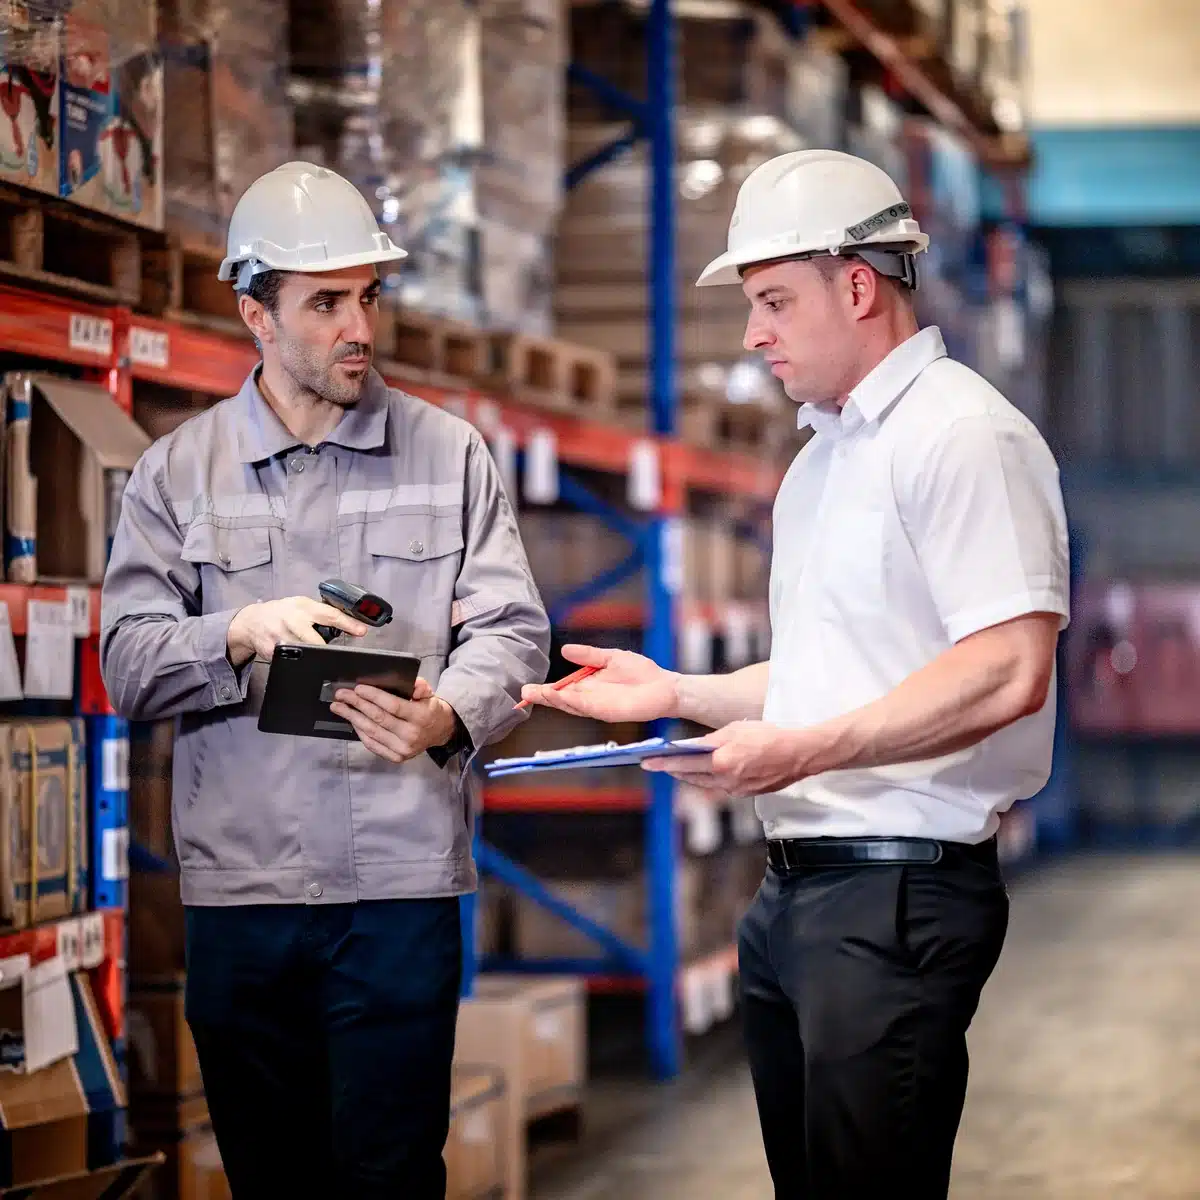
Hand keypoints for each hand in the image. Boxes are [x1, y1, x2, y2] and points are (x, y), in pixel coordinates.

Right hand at [227, 596, 367, 666]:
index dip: (348, 624)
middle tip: (338, 654)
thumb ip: (320, 613)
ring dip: (314, 656)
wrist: (252, 621)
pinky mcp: (273, 651)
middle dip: (329, 649)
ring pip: (306, 653)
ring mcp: (281, 637)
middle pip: (317, 640)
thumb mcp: (301, 605)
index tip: (361, 631)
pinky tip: (299, 658)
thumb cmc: (282, 612)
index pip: (330, 615)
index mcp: (303, 607)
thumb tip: (347, 625)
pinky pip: (292, 660)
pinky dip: (300, 661)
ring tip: (315, 654)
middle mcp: (292, 620)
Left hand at [330, 677, 458, 763]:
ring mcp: (403, 749)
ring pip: (372, 731)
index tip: (358, 688)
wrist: (439, 732)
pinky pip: (372, 744)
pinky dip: (359, 731)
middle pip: (378, 718)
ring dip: (352, 717)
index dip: (374, 697)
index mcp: (421, 717)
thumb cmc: (429, 709)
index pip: (393, 706)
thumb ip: (420, 686)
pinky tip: (352, 720)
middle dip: (357, 704)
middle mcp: (411, 736)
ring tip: (338, 707)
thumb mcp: (430, 693)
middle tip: (341, 695)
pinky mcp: (396, 757)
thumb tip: (412, 686)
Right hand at [519, 644, 679, 722]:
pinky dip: (573, 702)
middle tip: (524, 692)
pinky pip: (587, 707)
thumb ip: (588, 655)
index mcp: (588, 686)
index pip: (562, 689)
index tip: (528, 687)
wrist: (665, 686)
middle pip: (562, 699)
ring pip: (571, 705)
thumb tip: (564, 649)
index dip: (545, 689)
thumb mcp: (610, 657)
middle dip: (543, 696)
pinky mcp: (608, 712)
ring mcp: (598, 706)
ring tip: (537, 694)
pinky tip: (561, 696)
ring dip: (554, 700)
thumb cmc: (641, 673)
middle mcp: (590, 699)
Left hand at [643, 721, 815, 798]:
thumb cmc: (770, 736)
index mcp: (723, 763)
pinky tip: (702, 772)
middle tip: (654, 764)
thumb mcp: (736, 729)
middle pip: (691, 777)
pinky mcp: (746, 793)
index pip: (685, 763)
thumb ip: (711, 740)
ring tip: (674, 768)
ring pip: (705, 784)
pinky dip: (707, 779)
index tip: (647, 761)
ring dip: (688, 776)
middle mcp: (727, 780)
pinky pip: (720, 786)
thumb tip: (692, 747)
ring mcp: (737, 789)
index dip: (664, 762)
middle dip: (672, 770)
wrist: (800, 753)